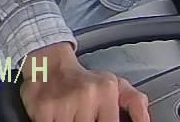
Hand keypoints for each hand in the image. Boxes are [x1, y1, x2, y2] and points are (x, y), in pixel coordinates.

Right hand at [19, 42, 149, 121]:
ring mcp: (63, 102)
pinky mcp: (43, 109)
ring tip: (71, 115)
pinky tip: (58, 116)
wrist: (49, 63)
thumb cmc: (84, 80)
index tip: (96, 119)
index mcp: (106, 90)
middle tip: (83, 114)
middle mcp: (86, 95)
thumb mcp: (115, 86)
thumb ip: (136, 104)